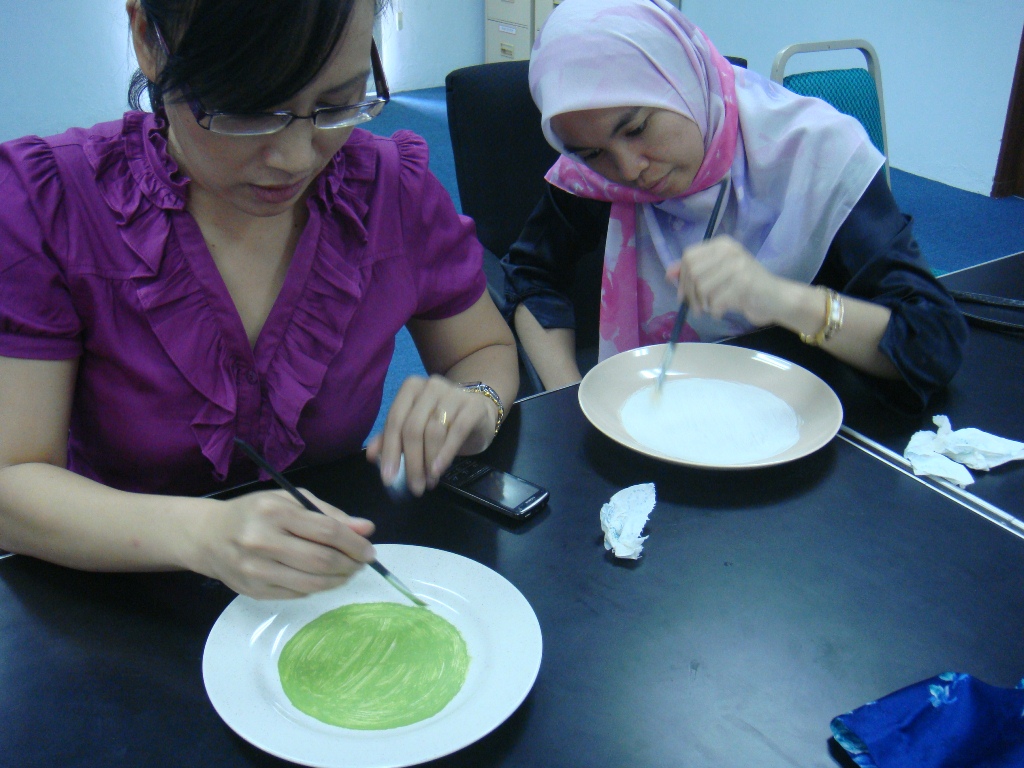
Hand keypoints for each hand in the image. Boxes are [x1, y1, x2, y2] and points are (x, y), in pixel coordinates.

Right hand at [192, 490, 375, 599]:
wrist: (209, 536)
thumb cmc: (254, 513)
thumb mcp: (290, 501)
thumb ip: (329, 514)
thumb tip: (365, 529)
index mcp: (275, 512)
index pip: (327, 530)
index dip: (354, 543)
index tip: (369, 550)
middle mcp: (263, 542)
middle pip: (321, 560)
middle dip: (350, 564)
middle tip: (362, 563)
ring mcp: (257, 570)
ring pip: (312, 583)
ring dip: (338, 580)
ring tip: (348, 572)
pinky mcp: (255, 592)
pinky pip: (297, 594)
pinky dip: (317, 588)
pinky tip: (323, 579)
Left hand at [365, 374, 496, 496]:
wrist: (478, 411)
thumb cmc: (442, 420)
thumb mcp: (415, 427)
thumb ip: (391, 438)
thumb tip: (371, 456)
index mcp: (411, 388)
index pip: (395, 420)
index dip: (390, 451)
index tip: (388, 479)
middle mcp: (431, 386)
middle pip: (413, 428)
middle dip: (411, 462)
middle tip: (414, 487)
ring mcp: (454, 393)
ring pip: (434, 431)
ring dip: (429, 461)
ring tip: (429, 482)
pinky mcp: (474, 406)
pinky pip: (457, 431)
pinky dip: (446, 453)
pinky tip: (439, 470)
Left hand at [665, 234, 788, 326]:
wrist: (776, 298)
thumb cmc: (744, 288)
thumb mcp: (718, 276)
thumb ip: (695, 272)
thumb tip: (669, 273)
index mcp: (722, 245)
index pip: (689, 256)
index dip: (682, 278)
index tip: (682, 295)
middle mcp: (730, 250)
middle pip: (693, 271)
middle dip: (690, 294)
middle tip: (696, 308)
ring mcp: (738, 265)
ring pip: (703, 287)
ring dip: (702, 304)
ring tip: (710, 309)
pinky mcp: (745, 283)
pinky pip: (717, 300)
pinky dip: (715, 311)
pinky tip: (721, 312)